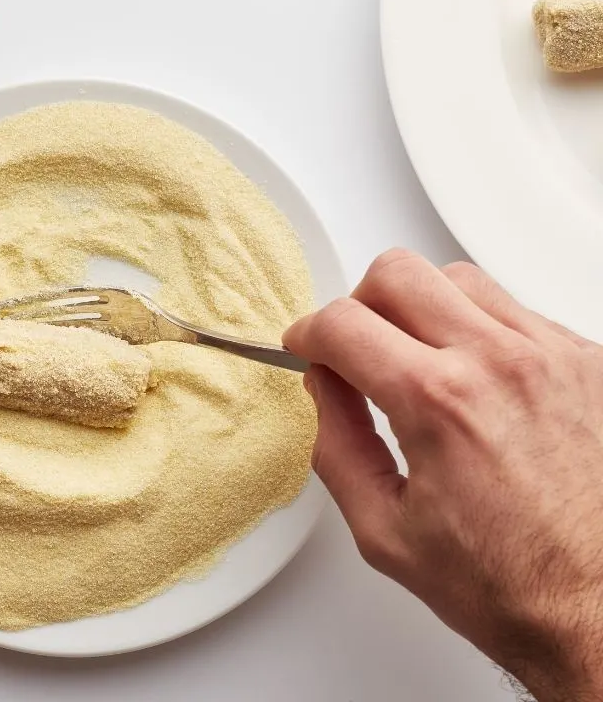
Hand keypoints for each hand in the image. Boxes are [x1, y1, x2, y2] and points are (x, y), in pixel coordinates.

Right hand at [284, 250, 602, 701]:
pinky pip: (509, 306)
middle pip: (396, 272)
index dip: (308, 333)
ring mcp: (548, 352)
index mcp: (438, 403)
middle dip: (356, 303)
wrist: (601, 607)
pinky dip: (473, 325)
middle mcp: (496, 361)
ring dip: (417, 305)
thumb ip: (336, 445)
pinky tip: (471, 373)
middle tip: (355, 346)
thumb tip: (324, 385)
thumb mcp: (383, 529)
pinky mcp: (584, 357)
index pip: (343, 324)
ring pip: (454, 275)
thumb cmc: (507, 582)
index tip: (307, 347)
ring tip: (415, 354)